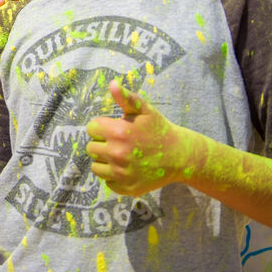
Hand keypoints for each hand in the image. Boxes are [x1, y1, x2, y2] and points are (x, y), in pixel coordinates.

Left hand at [85, 80, 187, 196]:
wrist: (180, 156)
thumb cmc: (159, 130)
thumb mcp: (144, 110)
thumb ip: (126, 98)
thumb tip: (112, 84)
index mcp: (118, 132)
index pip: (92, 129)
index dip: (102, 127)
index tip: (114, 129)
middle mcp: (117, 154)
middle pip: (91, 148)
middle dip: (102, 144)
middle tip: (118, 143)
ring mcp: (121, 173)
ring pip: (96, 167)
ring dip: (105, 161)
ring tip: (121, 156)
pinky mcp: (127, 188)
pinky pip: (108, 182)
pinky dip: (114, 177)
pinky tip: (127, 169)